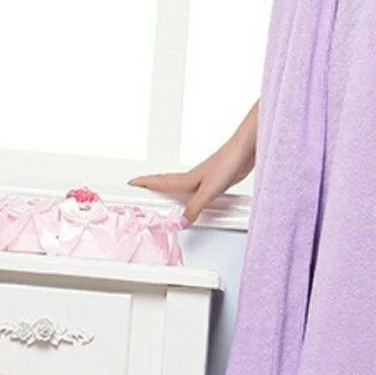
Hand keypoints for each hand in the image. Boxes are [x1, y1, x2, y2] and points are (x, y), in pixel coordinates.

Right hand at [127, 137, 254, 226]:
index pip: (160, 181)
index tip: (130, 183)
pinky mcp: (216, 180)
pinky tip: (195, 198)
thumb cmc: (228, 162)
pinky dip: (190, 194)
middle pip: (167, 182)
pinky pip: (197, 190)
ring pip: (181, 185)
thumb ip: (194, 208)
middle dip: (152, 185)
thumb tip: (179, 223)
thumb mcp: (208, 191)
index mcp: (187, 179)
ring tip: (161, 194)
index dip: (144, 182)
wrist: (246, 151)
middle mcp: (193, 177)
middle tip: (138, 187)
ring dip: (169, 188)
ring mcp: (205, 178)